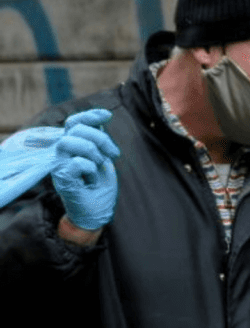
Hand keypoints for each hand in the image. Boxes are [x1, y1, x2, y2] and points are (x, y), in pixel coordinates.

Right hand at [51, 109, 120, 231]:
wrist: (97, 211)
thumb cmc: (100, 185)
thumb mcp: (103, 157)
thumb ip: (99, 139)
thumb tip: (103, 117)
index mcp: (73, 146)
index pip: (74, 122)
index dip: (89, 115)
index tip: (108, 116)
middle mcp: (62, 153)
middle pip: (76, 129)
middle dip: (100, 138)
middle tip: (112, 154)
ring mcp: (59, 165)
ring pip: (68, 142)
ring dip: (92, 152)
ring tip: (99, 165)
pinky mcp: (60, 178)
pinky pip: (75, 163)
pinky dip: (90, 169)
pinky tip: (91, 179)